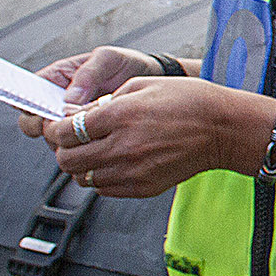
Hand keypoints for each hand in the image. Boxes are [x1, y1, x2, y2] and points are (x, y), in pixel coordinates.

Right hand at [16, 46, 161, 137]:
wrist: (148, 81)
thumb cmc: (124, 65)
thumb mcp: (107, 59)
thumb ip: (88, 74)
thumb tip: (68, 100)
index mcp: (54, 81)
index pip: (25, 98)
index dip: (28, 107)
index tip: (42, 112)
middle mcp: (56, 105)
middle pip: (33, 125)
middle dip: (49, 129)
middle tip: (72, 124)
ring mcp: (69, 124)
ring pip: (54, 142)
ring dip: (70, 141)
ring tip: (96, 129)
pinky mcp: (84, 139)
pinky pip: (75, 151)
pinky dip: (85, 149)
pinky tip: (103, 140)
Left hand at [40, 75, 240, 196]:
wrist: (221, 129)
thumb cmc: (188, 101)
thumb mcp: (142, 85)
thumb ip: (105, 101)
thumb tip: (81, 115)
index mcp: (119, 116)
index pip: (66, 131)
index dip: (55, 128)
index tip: (58, 126)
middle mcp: (122, 146)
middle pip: (67, 159)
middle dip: (63, 149)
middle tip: (71, 141)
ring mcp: (132, 171)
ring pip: (83, 178)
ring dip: (82, 165)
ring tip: (94, 151)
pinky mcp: (142, 187)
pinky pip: (104, 190)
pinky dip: (101, 178)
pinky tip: (113, 162)